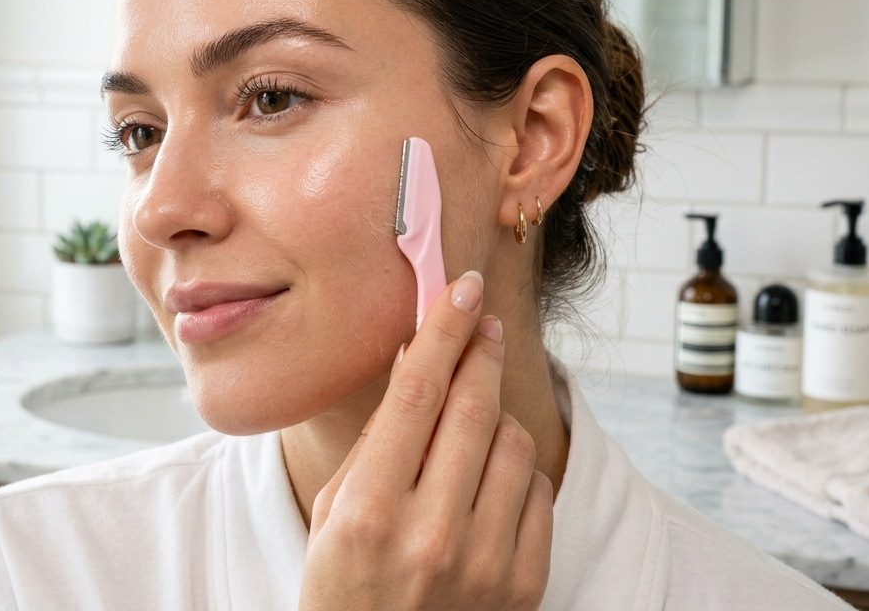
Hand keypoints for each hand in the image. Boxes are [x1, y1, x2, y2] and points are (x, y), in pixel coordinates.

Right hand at [299, 271, 552, 609]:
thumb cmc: (343, 586)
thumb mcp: (331, 511)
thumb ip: (375, 440)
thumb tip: (415, 359)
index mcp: (367, 511)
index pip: (416, 394)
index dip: (443, 330)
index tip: (461, 288)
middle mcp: (429, 534)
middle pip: (472, 408)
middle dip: (481, 350)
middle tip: (482, 321)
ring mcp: (483, 561)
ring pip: (514, 444)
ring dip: (495, 413)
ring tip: (471, 418)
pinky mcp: (523, 582)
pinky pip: (537, 491)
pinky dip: (516, 468)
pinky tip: (489, 472)